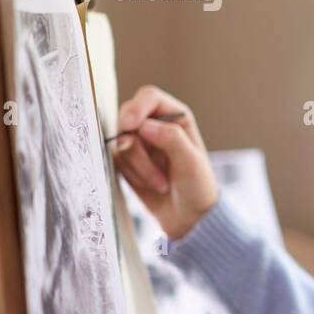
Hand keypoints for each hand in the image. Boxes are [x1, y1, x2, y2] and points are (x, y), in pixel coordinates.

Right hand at [112, 85, 218, 241]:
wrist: (189, 217)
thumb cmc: (198, 186)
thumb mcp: (192, 162)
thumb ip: (171, 139)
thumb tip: (143, 125)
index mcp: (176, 118)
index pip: (150, 97)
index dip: (137, 107)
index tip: (130, 125)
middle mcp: (156, 125)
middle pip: (127, 118)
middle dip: (139, 148)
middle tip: (159, 173)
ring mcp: (139, 143)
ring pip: (120, 142)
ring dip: (139, 167)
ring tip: (162, 183)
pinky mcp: (127, 160)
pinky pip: (116, 160)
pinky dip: (131, 174)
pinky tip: (150, 185)